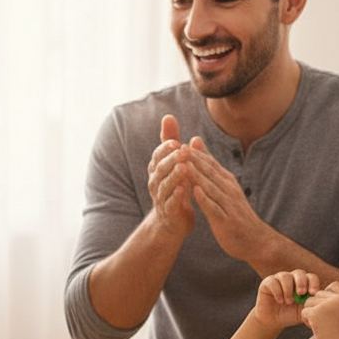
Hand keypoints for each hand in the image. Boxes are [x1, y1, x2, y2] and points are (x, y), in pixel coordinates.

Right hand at [145, 115, 194, 237]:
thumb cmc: (174, 187)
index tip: (176, 141)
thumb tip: (168, 117)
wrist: (172, 221)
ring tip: (184, 168)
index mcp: (157, 169)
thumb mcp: (172, 162)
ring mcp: (160, 198)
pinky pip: (170, 203)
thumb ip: (170, 141)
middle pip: (160, 169)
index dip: (165, 149)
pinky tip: (183, 191)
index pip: (157, 155)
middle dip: (171, 159)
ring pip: (164, 185)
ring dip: (174, 176)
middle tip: (183, 152)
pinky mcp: (168, 212)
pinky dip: (175, 197)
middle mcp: (155, 182)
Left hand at [180, 136, 271, 260]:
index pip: (210, 164)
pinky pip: (215, 208)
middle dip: (194, 160)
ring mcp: (228, 204)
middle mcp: (229, 190)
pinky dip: (205, 199)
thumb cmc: (235, 213)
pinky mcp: (226, 220)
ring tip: (183, 165)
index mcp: (227, 182)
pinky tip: (195, 191)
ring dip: (197, 176)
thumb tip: (198, 146)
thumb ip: (211, 169)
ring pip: (211, 187)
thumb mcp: (225, 188)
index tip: (179, 144)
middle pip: (210, 172)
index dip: (195, 154)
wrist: (255, 240)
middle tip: (178, 149)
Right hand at [254, 270, 318, 329]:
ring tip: (288, 302)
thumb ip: (313, 304)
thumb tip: (325, 300)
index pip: (311, 277)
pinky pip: (273, 282)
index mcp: (303, 283)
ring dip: (288, 289)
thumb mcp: (304, 311)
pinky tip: (280, 301)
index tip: (313, 293)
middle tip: (301, 293)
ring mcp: (279, 279)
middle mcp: (292, 278)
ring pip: (285, 276)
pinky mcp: (267, 283)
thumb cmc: (291, 315)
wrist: (273, 320)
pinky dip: (277, 292)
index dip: (313, 283)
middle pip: (299, 273)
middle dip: (301, 282)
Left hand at [300, 281, 338, 338]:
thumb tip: (318, 294)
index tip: (326, 309)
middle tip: (323, 322)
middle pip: (318, 294)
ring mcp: (328, 304)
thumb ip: (337, 304)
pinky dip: (306, 321)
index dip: (326, 295)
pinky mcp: (316, 312)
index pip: (333, 285)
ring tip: (319, 326)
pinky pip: (304, 311)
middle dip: (316, 307)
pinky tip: (315, 329)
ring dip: (310, 314)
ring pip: (309, 302)